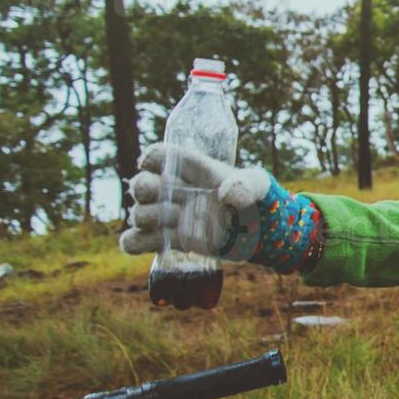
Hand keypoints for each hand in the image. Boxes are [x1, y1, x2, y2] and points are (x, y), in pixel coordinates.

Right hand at [118, 143, 276, 262]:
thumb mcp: (260, 187)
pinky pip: (135, 242)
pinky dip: (134, 243)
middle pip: (141, 184)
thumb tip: (226, 195)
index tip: (153, 165)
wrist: (263, 233)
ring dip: (147, 218)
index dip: (151, 158)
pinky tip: (158, 242)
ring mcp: (172, 217)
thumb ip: (248, 184)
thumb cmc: (261, 201)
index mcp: (193, 170)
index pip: (159, 156)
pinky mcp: (171, 241)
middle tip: (170, 202)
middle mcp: (177, 191)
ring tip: (174, 223)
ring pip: (137, 214)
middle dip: (144, 189)